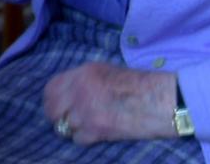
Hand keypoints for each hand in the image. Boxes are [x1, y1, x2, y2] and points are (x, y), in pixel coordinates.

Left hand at [43, 62, 177, 144]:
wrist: (159, 101)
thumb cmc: (137, 84)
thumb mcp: (104, 71)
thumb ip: (82, 79)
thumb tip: (67, 91)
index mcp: (82, 74)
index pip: (50, 88)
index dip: (50, 99)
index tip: (56, 105)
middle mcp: (80, 91)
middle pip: (52, 109)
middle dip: (56, 116)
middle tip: (65, 119)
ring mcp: (87, 112)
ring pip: (63, 126)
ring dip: (71, 128)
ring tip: (83, 126)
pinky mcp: (97, 130)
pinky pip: (77, 138)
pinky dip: (83, 138)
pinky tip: (94, 134)